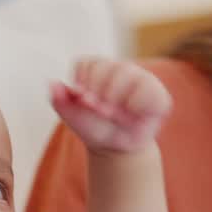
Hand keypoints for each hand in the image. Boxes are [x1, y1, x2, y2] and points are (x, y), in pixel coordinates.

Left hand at [51, 57, 170, 153]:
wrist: (115, 147)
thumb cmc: (94, 126)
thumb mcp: (73, 115)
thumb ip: (60, 100)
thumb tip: (53, 84)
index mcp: (98, 69)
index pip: (85, 64)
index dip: (81, 82)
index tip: (82, 100)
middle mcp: (120, 69)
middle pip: (105, 67)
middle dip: (96, 92)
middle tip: (97, 110)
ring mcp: (141, 79)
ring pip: (126, 73)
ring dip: (114, 97)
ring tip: (112, 113)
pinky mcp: (158, 94)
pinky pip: (149, 90)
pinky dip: (136, 103)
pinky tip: (131, 114)